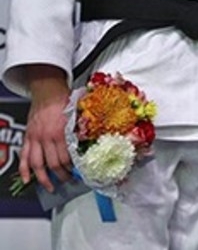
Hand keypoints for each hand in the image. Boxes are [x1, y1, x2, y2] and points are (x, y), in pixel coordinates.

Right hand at [20, 65, 72, 191]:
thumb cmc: (65, 100)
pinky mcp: (28, 138)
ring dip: (44, 178)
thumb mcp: (78, 115)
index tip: (79, 173)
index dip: (73, 168)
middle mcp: (47, 137)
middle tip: (69, 180)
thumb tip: (94, 143)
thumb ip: (83, 130)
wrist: (48, 90)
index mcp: (62, 132)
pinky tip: (27, 180)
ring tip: (51, 186)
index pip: (67, 157)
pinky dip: (24, 170)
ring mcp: (36, 138)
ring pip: (37, 165)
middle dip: (62, 175)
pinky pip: (24, 157)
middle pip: (54, 164)